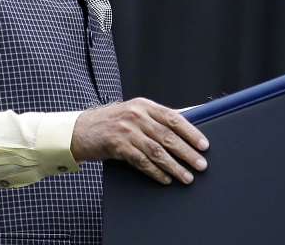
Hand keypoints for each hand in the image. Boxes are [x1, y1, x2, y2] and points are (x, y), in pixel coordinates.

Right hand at [71, 98, 208, 185]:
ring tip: (187, 177)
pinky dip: (155, 172)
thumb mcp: (133, 112)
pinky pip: (141, 161)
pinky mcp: (117, 146)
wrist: (80, 130)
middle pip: (167, 136)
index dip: (191, 132)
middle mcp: (135, 116)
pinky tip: (165, 179)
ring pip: (156, 151)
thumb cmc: (112, 122)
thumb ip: (157, 117)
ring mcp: (125, 131)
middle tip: (201, 165)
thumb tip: (189, 121)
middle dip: (187, 153)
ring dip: (174, 166)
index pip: (173, 118)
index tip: (204, 145)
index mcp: (143, 105)